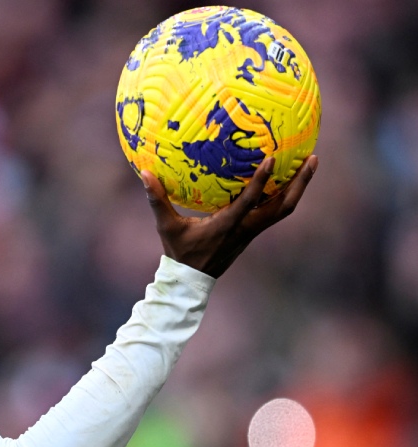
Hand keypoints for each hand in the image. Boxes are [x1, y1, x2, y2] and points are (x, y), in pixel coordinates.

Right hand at [142, 155, 318, 277]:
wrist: (192, 279)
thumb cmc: (180, 251)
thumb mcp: (167, 225)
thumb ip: (157, 199)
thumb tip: (144, 173)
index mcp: (227, 225)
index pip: (249, 201)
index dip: (261, 180)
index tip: (272, 158)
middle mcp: (246, 228)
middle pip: (282, 207)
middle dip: (299, 184)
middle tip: (312, 158)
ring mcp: (252, 232)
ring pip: (283, 210)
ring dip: (298, 188)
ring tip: (309, 164)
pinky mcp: (252, 232)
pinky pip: (274, 212)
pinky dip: (285, 195)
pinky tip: (288, 180)